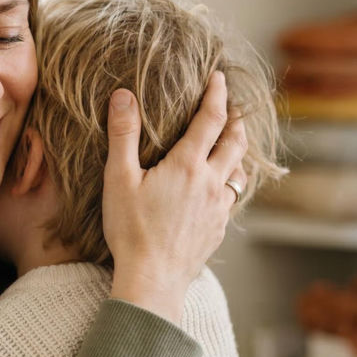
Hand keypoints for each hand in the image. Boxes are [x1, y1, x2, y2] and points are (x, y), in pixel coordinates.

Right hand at [102, 71, 246, 323]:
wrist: (153, 279)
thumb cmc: (131, 230)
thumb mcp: (118, 179)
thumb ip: (122, 135)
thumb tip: (123, 95)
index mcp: (188, 165)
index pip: (211, 119)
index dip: (217, 94)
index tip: (219, 77)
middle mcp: (211, 182)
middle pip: (235, 142)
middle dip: (235, 120)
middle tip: (232, 107)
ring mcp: (218, 208)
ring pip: (238, 171)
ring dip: (237, 153)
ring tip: (231, 146)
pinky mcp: (218, 229)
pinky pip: (230, 198)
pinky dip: (228, 183)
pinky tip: (218, 189)